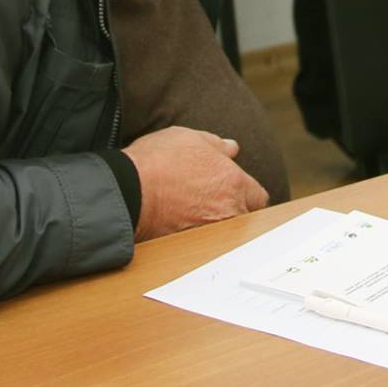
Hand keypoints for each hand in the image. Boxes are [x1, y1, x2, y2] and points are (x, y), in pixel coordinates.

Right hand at [122, 126, 269, 239]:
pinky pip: (202, 244)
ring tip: (194, 212)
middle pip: (245, 218)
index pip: (259, 197)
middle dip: (235, 210)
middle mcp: (228, 211)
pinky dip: (195, 236)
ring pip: (224, 233)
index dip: (246, 193)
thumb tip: (231, 148)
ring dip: (215, 224)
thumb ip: (216, 144)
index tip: (234, 190)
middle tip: (213, 200)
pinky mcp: (190, 248)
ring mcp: (210, 232)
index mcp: (234, 183)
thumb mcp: (190, 138)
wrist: (129, 190)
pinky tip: (181, 223)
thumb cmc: (159, 160)